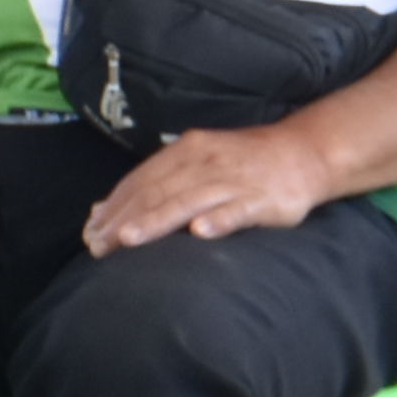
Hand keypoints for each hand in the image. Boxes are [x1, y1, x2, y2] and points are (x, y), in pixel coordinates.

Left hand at [86, 122, 332, 251]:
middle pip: (159, 192)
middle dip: (126, 219)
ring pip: (189, 200)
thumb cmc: (245, 164)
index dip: (115, 205)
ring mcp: (236, 180)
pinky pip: (239, 210)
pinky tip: (202, 232)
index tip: (90, 232)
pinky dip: (220, 219)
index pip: (142, 180)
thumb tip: (101, 210)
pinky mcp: (265, 199)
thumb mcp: (198, 163)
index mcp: (187, 151)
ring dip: (158, 220)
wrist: (306, 153)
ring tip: (131, 239)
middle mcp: (207, 162)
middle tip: (99, 246)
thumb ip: (155, 183)